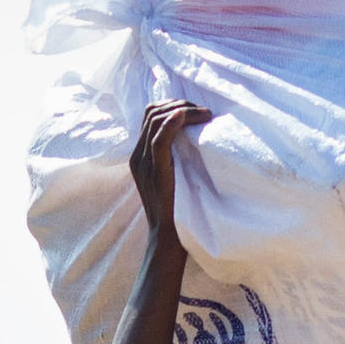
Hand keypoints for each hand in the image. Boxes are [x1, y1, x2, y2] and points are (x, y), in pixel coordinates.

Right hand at [130, 99, 212, 239]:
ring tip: (206, 115)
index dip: (174, 106)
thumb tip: (195, 141)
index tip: (198, 112)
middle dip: (179, 104)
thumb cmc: (178, 214)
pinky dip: (173, 122)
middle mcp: (138, 156)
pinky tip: (187, 116)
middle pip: (151, 112)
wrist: (168, 239)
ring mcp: (144, 162)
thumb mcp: (175, 180)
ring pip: (155, 119)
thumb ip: (177, 160)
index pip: (151, 117)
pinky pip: (159, 137)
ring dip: (183, 110)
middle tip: (204, 111)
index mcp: (140, 157)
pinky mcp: (154, 170)